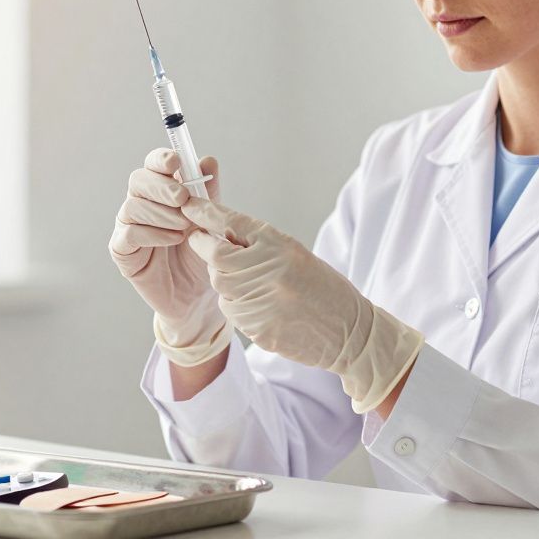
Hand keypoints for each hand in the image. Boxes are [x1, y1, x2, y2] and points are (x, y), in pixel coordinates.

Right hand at [109, 149, 231, 366]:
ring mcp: (128, 227)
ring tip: (185, 227)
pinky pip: (128, 235)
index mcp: (160, 191)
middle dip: (161, 186)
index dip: (161, 159)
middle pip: (138, 180)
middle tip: (183, 198)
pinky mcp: (123, 252)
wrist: (198, 296)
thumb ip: (208, 193)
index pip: (153, 165)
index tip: (176, 162)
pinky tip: (173, 240)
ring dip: (161, 213)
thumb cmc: (202, 255)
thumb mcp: (210, 221)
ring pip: (132, 206)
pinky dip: (152, 234)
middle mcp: (140, 204)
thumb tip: (208, 160)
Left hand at [182, 197, 423, 413]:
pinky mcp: (257, 327)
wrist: (349, 331)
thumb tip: (214, 233)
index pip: (231, 223)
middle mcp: (268, 270)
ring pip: (221, 285)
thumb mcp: (294, 253)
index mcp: (279, 245)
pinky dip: (239, 306)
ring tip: (259, 287)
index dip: (205, 214)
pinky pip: (231, 311)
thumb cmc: (322, 287)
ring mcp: (261, 301)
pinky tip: (265, 308)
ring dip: (228, 282)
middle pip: (215, 256)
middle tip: (209, 246)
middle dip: (207, 250)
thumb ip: (256, 243)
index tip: (190, 207)